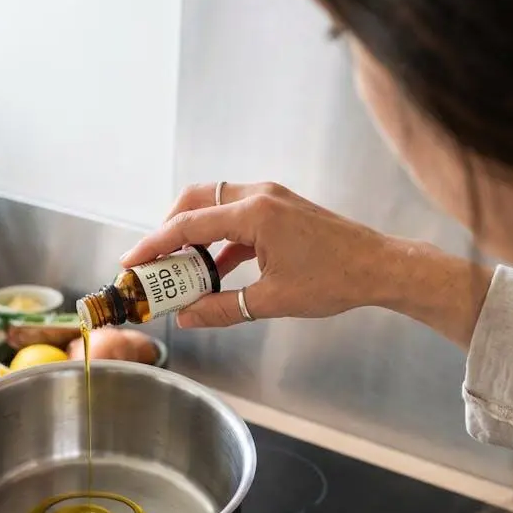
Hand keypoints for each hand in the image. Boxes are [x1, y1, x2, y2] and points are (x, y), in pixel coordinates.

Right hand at [120, 182, 399, 328]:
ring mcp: (272, 198)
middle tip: (153, 261)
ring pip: (215, 205)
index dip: (154, 244)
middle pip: (196, 200)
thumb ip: (222, 308)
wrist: (380, 267)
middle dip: (168, 229)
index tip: (131, 261)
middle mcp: (260, 196)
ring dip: (194, 233)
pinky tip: (215, 268)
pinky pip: (236, 215)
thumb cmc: (335, 280)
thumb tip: (187, 317)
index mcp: (255, 214)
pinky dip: (219, 238)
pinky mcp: (280, 208)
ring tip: (181, 269)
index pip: (189, 225)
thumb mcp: (271, 301)